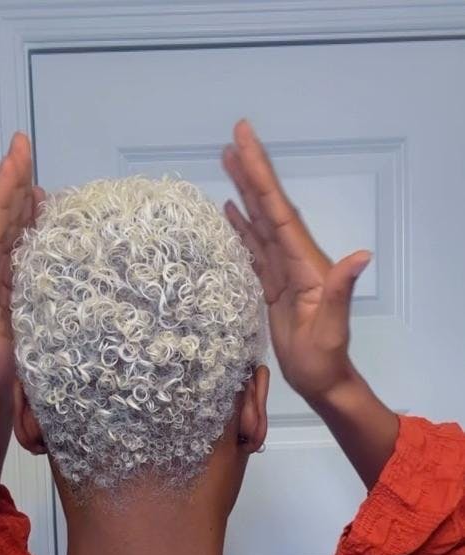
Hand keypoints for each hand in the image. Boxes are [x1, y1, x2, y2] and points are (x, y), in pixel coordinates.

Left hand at [0, 132, 44, 405]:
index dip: (7, 187)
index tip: (18, 151)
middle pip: (5, 222)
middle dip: (14, 185)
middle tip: (25, 149)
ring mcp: (5, 291)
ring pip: (16, 238)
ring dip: (25, 206)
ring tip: (36, 180)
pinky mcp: (19, 307)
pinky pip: (27, 262)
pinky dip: (36, 238)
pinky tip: (45, 227)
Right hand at [222, 119, 371, 404]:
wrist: (322, 381)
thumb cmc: (325, 360)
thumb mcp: (332, 327)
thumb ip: (341, 291)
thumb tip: (361, 254)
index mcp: (306, 262)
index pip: (280, 212)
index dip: (262, 177)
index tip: (245, 142)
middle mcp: (295, 259)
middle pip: (269, 208)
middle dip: (252, 172)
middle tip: (233, 138)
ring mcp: (284, 271)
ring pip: (261, 223)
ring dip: (245, 193)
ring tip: (227, 162)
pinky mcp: (274, 285)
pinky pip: (256, 248)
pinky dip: (243, 227)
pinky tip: (230, 211)